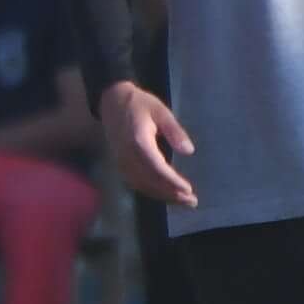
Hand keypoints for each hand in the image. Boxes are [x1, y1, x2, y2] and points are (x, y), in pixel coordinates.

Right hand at [103, 78, 198, 207]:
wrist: (111, 101)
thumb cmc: (139, 104)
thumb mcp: (161, 111)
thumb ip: (175, 131)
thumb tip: (189, 151)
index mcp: (138, 141)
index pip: (156, 167)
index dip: (172, 181)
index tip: (188, 189)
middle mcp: (127, 155)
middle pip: (149, 180)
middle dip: (171, 193)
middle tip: (192, 202)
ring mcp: (121, 160)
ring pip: (141, 184)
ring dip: (162, 195)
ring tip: (182, 201)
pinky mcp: (120, 163)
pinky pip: (135, 182)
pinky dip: (150, 190)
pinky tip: (164, 193)